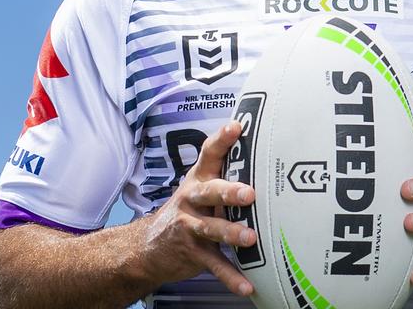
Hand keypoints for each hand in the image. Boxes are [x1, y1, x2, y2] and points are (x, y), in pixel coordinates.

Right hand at [140, 121, 257, 295]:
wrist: (147, 247)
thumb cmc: (187, 212)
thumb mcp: (200, 190)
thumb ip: (225, 176)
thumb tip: (265, 158)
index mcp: (198, 180)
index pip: (209, 154)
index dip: (222, 140)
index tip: (237, 127)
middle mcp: (192, 200)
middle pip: (209, 192)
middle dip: (228, 191)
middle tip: (248, 193)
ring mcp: (190, 227)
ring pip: (211, 228)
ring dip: (231, 233)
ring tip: (249, 238)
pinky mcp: (192, 253)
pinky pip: (214, 265)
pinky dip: (231, 276)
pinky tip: (247, 285)